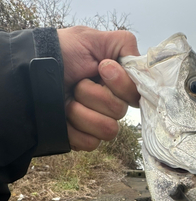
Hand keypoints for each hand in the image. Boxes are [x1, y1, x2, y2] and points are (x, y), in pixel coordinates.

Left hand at [57, 26, 139, 150]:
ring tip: (67, 99)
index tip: (102, 69)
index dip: (120, 84)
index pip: (136, 95)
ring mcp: (98, 124)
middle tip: (77, 83)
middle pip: (119, 112)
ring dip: (82, 112)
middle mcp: (111, 105)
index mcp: (117, 84)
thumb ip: (124, 45)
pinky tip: (64, 117)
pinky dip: (74, 129)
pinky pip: (91, 144)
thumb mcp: (91, 39)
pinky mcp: (85, 139)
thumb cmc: (59, 54)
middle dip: (93, 94)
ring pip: (108, 130)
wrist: (29, 75)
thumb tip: (143, 66)